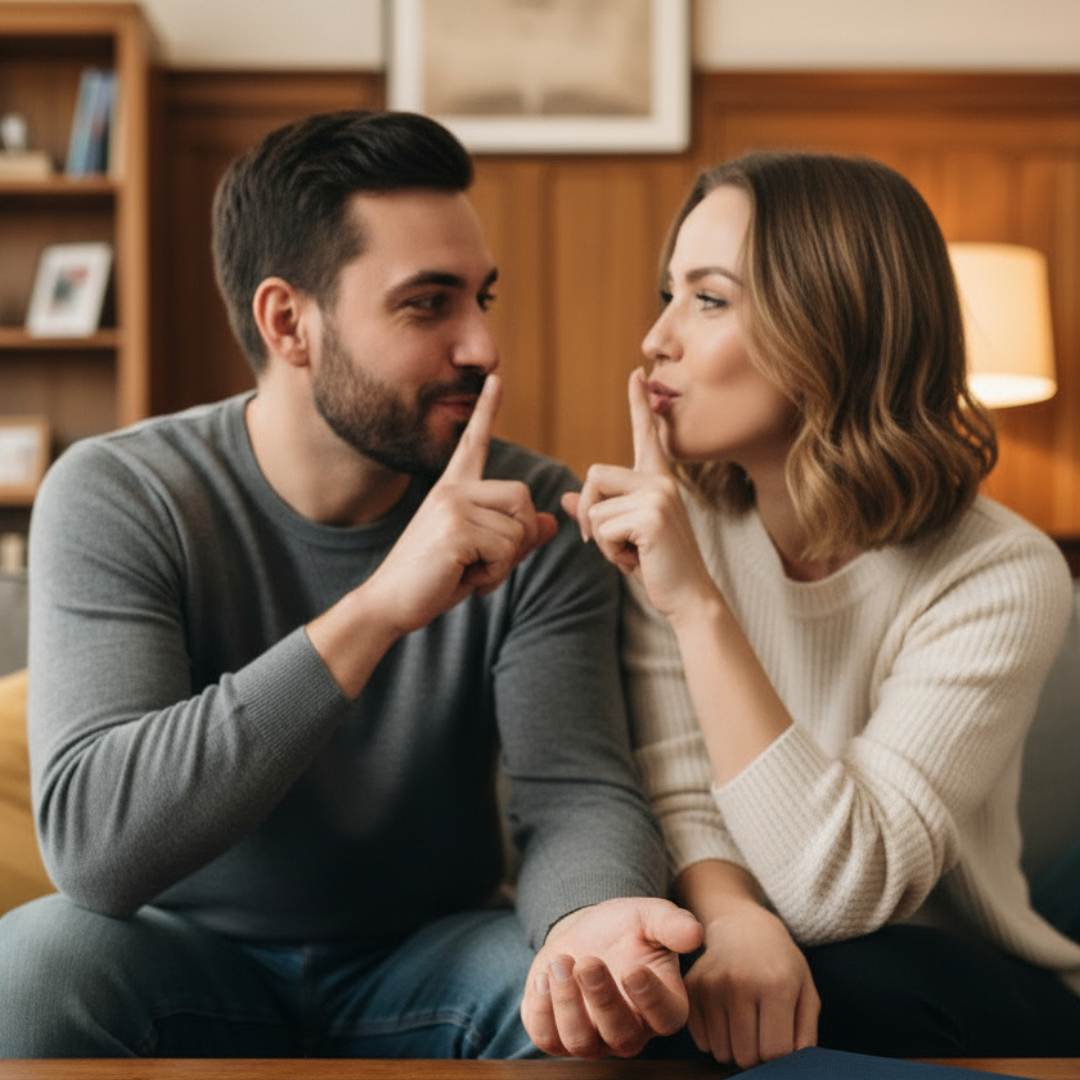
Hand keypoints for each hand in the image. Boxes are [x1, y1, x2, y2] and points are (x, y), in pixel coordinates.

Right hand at [365, 374, 558, 634]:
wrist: (390, 603)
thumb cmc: (434, 580)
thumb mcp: (480, 554)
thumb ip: (515, 536)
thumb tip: (551, 522)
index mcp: (452, 489)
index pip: (473, 443)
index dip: (487, 410)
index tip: (495, 378)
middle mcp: (452, 490)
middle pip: (522, 497)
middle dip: (520, 536)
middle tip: (488, 561)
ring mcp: (452, 506)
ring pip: (518, 530)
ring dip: (505, 562)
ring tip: (469, 570)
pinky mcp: (456, 529)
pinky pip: (507, 549)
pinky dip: (496, 573)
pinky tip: (464, 577)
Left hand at [521, 897, 702, 1057]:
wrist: (585, 932)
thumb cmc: (625, 928)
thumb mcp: (649, 916)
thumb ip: (672, 923)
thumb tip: (695, 932)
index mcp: (663, 1005)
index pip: (665, 1018)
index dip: (650, 999)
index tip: (632, 970)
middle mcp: (631, 1031)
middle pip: (621, 1035)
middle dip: (601, 998)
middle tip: (588, 961)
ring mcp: (593, 1039)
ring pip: (581, 1042)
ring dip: (567, 1002)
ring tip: (561, 961)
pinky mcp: (557, 1036)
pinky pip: (547, 1038)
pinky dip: (541, 1010)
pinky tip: (543, 977)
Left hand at [561, 367, 714, 618]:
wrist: (688, 598)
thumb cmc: (657, 567)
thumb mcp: (622, 536)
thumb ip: (597, 512)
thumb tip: (565, 497)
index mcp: (658, 480)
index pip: (646, 435)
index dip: (638, 403)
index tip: (635, 372)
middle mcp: (661, 480)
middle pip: (593, 475)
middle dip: (589, 513)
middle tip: (614, 544)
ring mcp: (658, 495)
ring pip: (594, 507)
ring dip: (601, 538)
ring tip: (632, 552)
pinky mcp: (652, 515)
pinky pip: (601, 526)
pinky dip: (609, 551)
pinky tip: (636, 560)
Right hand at [686, 906, 818, 1068]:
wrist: (742, 926)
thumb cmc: (780, 963)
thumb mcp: (806, 990)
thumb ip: (806, 1032)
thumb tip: (792, 1065)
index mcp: (776, 983)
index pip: (775, 1051)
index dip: (780, 1052)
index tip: (780, 1036)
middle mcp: (740, 982)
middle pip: (746, 1057)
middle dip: (756, 1052)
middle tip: (760, 1029)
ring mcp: (711, 984)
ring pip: (721, 1052)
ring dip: (734, 1046)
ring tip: (743, 1020)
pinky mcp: (691, 986)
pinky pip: (701, 1040)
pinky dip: (714, 1037)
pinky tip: (724, 1015)